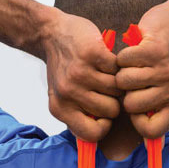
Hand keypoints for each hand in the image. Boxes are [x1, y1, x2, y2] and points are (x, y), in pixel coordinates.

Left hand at [41, 9, 121, 141]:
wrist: (51, 33)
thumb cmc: (63, 68)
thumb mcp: (62, 96)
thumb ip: (78, 115)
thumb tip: (103, 134)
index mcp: (59, 108)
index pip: (92, 134)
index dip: (104, 126)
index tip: (103, 113)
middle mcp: (68, 93)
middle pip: (111, 111)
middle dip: (113, 100)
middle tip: (104, 88)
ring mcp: (80, 73)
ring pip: (117, 90)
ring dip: (116, 81)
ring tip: (104, 73)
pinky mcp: (92, 54)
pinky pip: (118, 69)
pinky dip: (116, 64)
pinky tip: (105, 60)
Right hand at [115, 0, 168, 138]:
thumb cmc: (165, 61)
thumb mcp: (167, 90)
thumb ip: (155, 113)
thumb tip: (146, 145)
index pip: (152, 131)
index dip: (136, 121)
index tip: (136, 103)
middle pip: (131, 106)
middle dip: (125, 91)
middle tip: (135, 76)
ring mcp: (167, 70)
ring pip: (123, 83)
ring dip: (122, 71)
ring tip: (135, 63)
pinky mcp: (155, 50)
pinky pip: (123, 61)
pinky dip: (123, 55)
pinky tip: (135, 50)